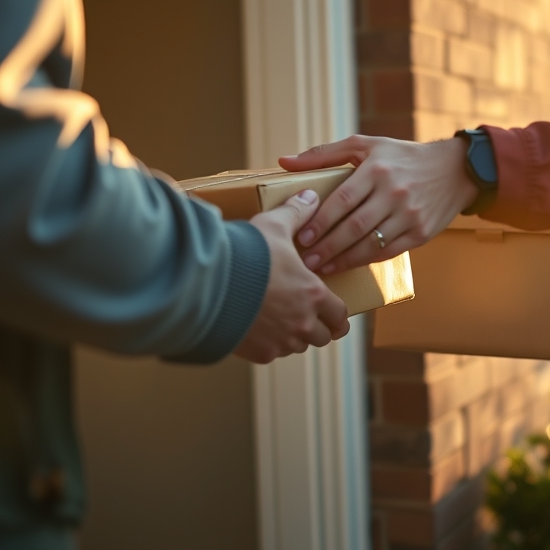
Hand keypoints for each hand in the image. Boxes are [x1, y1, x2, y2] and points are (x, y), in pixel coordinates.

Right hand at [234, 190, 349, 363]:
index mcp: (313, 295)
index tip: (336, 317)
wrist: (209, 284)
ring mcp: (280, 341)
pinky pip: (272, 353)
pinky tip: (259, 329)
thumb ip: (296, 213)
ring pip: (297, 347)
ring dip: (294, 337)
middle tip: (311, 321)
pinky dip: (269, 345)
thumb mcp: (273, 225)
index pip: (340, 316)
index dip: (339, 317)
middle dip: (318, 329)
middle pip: (322, 337)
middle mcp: (302, 323)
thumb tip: (310, 196)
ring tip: (282, 322)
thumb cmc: (247, 254)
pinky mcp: (258, 353)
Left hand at [277, 135, 477, 275]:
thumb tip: (283, 162)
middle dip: (327, 246)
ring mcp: (410, 215)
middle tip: (305, 260)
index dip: (320, 221)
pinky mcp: (421, 233)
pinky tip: (348, 264)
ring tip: (321, 267)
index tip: (301, 236)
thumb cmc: (401, 157)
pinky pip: (388, 252)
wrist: (454, 170)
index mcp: (377, 169)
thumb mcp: (365, 146)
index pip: (342, 200)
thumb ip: (323, 154)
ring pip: (370, 244)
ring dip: (343, 259)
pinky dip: (366, 261)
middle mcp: (394, 192)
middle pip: (354, 226)